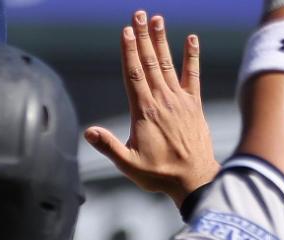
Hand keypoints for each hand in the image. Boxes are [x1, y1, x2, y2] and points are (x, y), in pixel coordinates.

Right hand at [85, 12, 217, 203]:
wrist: (195, 179)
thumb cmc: (159, 174)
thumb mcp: (128, 164)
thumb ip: (108, 146)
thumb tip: (88, 132)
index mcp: (144, 112)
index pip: (133, 74)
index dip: (129, 51)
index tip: (126, 31)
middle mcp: (162, 100)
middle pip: (149, 62)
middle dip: (143, 37)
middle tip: (138, 14)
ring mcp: (179, 100)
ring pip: (167, 64)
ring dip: (161, 40)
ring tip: (157, 19)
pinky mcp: (193, 104)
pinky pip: (192, 75)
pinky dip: (192, 57)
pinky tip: (191, 39)